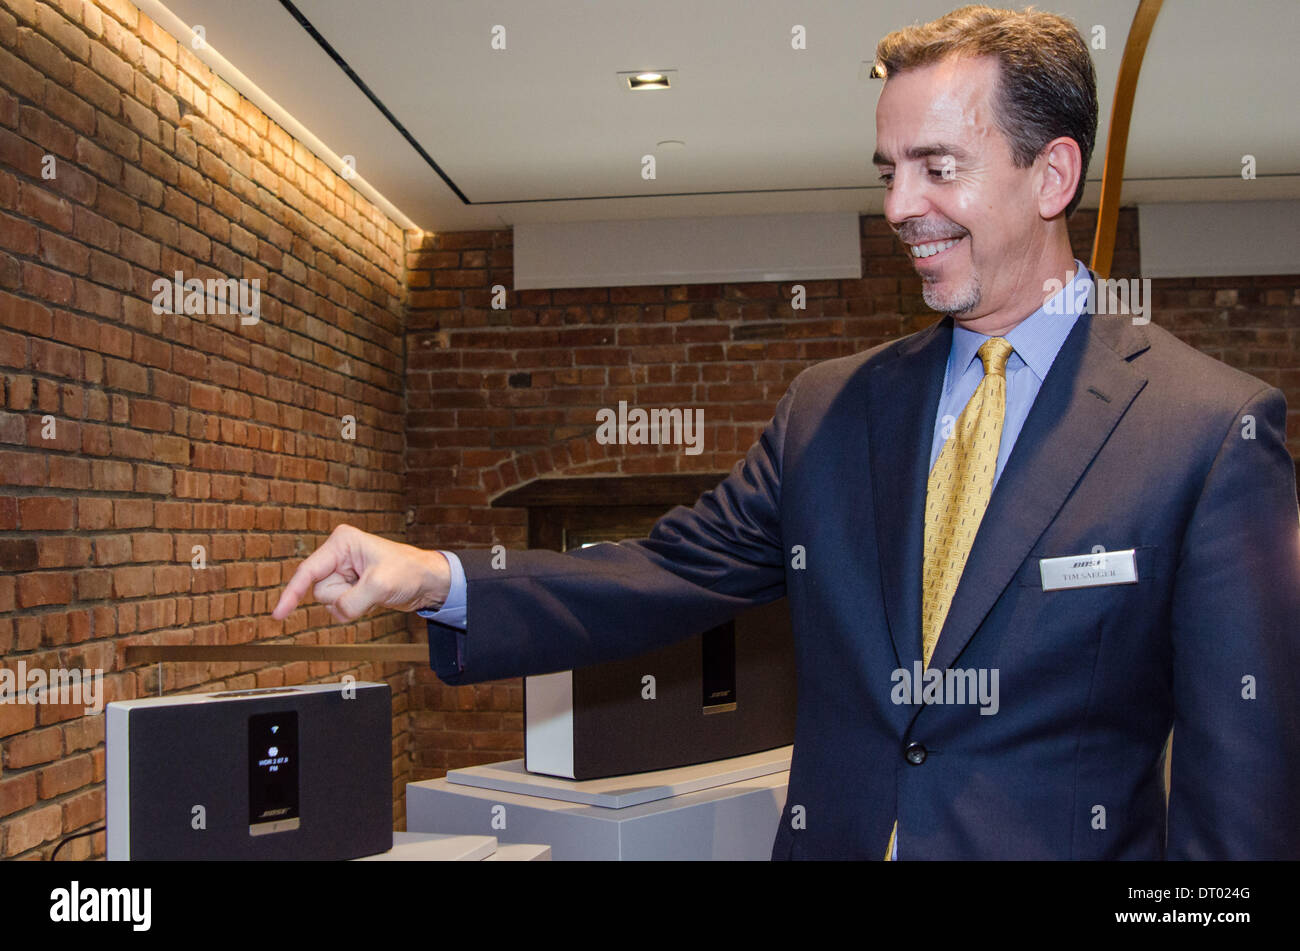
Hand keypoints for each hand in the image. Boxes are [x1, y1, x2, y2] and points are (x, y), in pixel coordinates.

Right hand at [271, 524, 450, 623]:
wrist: (428, 581)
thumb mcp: (380, 585)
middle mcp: (339, 555)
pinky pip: (340, 607)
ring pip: (329, 601)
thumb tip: (338, 612)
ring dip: (351, 604)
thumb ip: (352, 601)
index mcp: (342, 543)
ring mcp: (343, 571)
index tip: (278, 614)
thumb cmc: (409, 571)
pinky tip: (373, 597)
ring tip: (373, 591)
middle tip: (370, 588)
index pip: (308, 571)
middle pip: (319, 590)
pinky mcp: (350, 586)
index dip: (292, 594)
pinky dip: (355, 608)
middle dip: (343, 597)